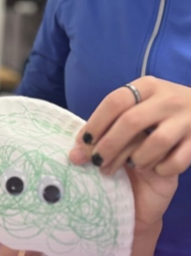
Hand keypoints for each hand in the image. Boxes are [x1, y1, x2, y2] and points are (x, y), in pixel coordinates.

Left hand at [68, 76, 186, 229]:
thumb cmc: (157, 112)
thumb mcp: (137, 106)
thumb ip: (108, 124)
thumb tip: (76, 152)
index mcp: (147, 86)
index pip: (115, 101)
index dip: (96, 122)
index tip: (83, 141)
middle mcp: (168, 99)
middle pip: (131, 122)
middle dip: (109, 145)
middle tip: (96, 161)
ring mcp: (186, 119)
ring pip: (156, 141)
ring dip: (137, 158)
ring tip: (130, 165)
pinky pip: (177, 160)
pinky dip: (162, 168)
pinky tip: (155, 169)